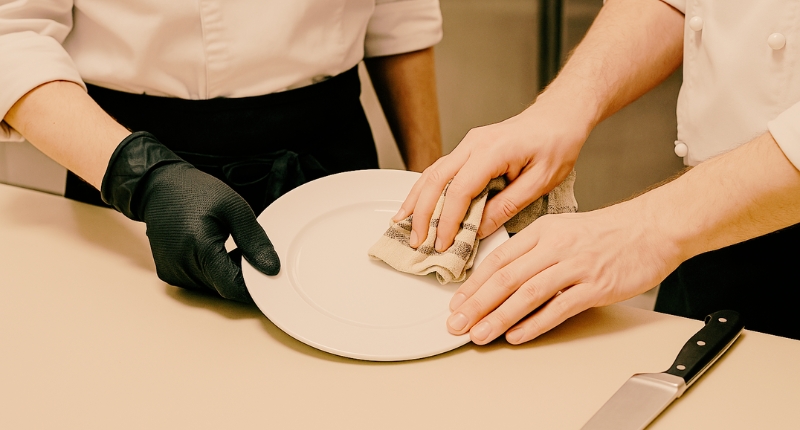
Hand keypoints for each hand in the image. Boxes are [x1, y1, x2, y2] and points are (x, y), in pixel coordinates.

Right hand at [101, 132, 279, 302]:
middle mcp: (182, 267)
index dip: (253, 285)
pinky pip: (199, 282)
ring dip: (226, 273)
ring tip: (225, 243)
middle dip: (241, 274)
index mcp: (200, 250)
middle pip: (224, 287)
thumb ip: (254, 240)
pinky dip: (211, 271)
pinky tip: (211, 249)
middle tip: (245, 246)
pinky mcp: (168, 274)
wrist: (159, 187)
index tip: (265, 272)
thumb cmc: (196, 192)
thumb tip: (272, 269)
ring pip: (213, 287)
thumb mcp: (234, 208)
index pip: (233, 287)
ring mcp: (172, 273)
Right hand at [393, 97, 589, 251]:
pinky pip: (440, 169)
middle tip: (418, 241)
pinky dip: (425, 189)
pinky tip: (417, 204)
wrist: (558, 117)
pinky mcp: (468, 149)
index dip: (448, 220)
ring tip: (404, 224)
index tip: (444, 243)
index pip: (460, 190)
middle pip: (436, 180)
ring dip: (416, 200)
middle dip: (423, 213)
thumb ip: (508, 206)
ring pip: (432, 173)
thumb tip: (480, 230)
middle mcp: (474, 144)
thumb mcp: (541, 181)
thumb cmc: (556, 144)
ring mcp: (468, 144)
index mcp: (493, 150)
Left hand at [446, 201, 681, 344]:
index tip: (456, 303)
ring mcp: (575, 266)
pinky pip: (558, 308)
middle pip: (506, 278)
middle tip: (456, 324)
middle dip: (476, 304)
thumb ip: (533, 251)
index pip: (498, 259)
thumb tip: (501, 279)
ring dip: (499, 317)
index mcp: (542, 231)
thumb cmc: (607, 233)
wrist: (653, 229)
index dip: (473, 284)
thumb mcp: (563, 230)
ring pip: (527, 294)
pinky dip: (535, 324)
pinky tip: (517, 335)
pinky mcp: (596, 286)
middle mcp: (555, 246)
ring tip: (479, 334)